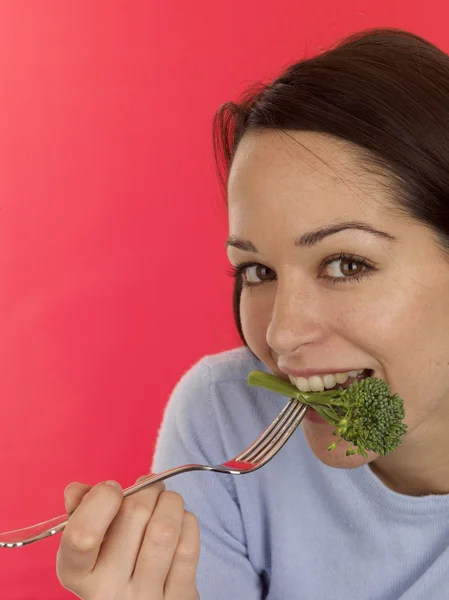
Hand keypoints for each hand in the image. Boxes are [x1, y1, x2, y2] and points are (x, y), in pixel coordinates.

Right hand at [56, 475, 199, 598]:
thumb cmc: (114, 566)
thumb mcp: (90, 547)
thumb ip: (81, 513)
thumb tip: (75, 489)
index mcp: (78, 574)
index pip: (82, 535)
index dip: (101, 499)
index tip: (112, 487)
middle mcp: (108, 592)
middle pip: (133, 515)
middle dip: (147, 488)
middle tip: (150, 486)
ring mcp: (145, 599)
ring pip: (164, 528)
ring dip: (170, 501)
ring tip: (167, 500)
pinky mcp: (179, 599)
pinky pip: (187, 547)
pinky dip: (187, 522)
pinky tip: (181, 524)